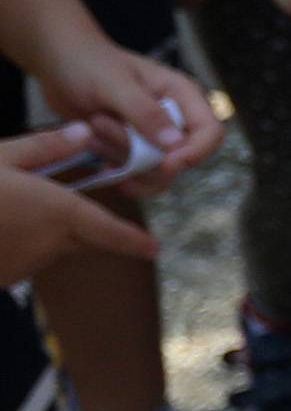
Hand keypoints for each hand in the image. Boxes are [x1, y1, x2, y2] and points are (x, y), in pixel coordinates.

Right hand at [0, 126, 163, 284]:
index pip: (109, 230)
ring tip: (17, 208)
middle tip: (63, 204)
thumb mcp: (2, 157)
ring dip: (48, 231)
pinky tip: (4, 225)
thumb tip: (85, 133)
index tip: (155, 248)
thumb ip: (46, 147)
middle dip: (86, 224)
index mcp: (57, 211)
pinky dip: (25, 242)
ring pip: (56, 247)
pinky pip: (30, 257)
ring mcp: (29, 264)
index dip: (134, 240)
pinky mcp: (9, 277)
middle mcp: (50, 243)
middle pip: (85, 237)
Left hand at [31, 42, 221, 186]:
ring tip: (92, 126)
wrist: (60, 64)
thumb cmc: (89, 63)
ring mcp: (155, 138)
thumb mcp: (114, 85)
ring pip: (156, 173)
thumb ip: (145, 113)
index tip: (165, 164)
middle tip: (101, 124)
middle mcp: (175, 119)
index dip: (194, 153)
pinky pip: (138, 177)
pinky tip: (99, 158)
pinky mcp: (135, 151)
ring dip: (121, 158)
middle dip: (140, 154)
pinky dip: (117, 171)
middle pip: (181, 160)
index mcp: (183, 95)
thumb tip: (175, 145)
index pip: (211, 133)